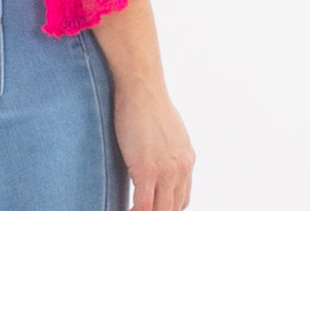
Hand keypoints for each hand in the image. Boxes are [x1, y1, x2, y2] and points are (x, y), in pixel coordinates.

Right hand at [111, 76, 195, 209]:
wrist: (142, 87)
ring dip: (147, 219)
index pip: (181, 198)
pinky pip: (144, 206)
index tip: (150, 213)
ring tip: (130, 220)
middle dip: (158, 219)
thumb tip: (153, 154)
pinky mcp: (148, 170)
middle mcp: (182, 168)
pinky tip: (123, 215)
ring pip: (161, 212)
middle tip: (139, 222)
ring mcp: (167, 171)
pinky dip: (134, 215)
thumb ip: (164, 148)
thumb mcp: (165, 130)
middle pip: (174, 209)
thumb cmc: (146, 102)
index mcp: (186, 160)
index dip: (165, 210)